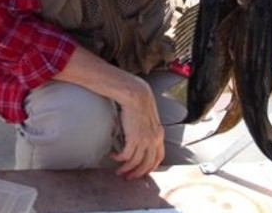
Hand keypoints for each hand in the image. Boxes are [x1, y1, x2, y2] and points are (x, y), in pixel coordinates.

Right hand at [52, 46, 163, 178]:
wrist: (135, 93)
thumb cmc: (140, 102)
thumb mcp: (149, 118)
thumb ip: (148, 129)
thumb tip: (141, 136)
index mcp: (159, 135)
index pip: (158, 157)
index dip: (150, 167)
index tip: (142, 172)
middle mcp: (154, 139)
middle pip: (147, 164)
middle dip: (137, 173)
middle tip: (128, 177)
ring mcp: (145, 140)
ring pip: (135, 162)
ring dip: (125, 168)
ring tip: (118, 170)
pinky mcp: (134, 138)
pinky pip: (125, 155)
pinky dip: (118, 158)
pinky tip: (112, 155)